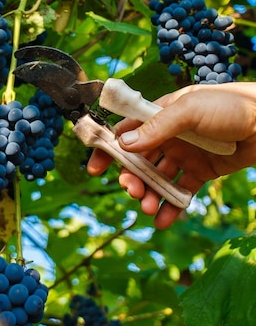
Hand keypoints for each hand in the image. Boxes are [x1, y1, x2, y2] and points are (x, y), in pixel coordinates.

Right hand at [87, 82, 255, 228]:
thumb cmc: (230, 106)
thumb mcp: (189, 109)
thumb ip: (157, 127)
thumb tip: (124, 144)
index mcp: (162, 114)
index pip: (127, 130)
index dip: (109, 149)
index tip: (94, 169)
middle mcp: (170, 135)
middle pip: (140, 160)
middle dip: (132, 178)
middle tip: (133, 193)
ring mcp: (186, 154)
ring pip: (158, 178)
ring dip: (150, 194)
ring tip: (149, 209)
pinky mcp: (203, 172)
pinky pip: (181, 191)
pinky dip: (172, 206)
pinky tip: (165, 220)